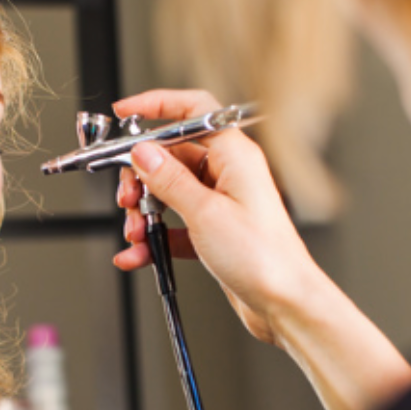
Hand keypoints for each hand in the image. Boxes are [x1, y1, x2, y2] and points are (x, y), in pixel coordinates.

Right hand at [112, 89, 410, 409]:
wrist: (284, 304)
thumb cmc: (264, 258)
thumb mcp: (206, 213)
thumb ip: (169, 179)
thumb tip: (143, 152)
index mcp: (234, 155)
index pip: (192, 111)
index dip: (157, 105)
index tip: (126, 111)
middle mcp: (228, 173)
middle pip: (171, 156)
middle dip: (142, 176)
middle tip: (127, 195)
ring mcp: (221, 202)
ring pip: (168, 191)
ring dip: (144, 212)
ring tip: (136, 232)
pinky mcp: (214, 230)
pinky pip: (174, 223)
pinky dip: (154, 237)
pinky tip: (139, 253)